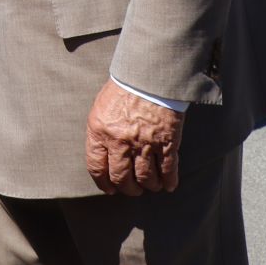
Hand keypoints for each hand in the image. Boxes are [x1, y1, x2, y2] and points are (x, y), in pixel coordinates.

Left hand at [85, 80, 182, 195]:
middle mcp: (120, 141)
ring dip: (148, 186)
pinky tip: (168, 185)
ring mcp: (144, 143)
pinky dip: (169, 181)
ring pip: (145, 178)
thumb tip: (103, 158)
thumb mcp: (101, 109)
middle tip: (133, 189)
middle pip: (121, 178)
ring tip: (150, 185)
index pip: (96, 167)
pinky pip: (168, 170)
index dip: (103, 183)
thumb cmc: (123, 90)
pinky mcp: (166, 142)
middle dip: (128, 189)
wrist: (149, 75)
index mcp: (99, 131)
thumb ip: (100, 134)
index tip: (109, 189)